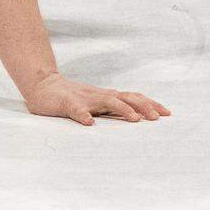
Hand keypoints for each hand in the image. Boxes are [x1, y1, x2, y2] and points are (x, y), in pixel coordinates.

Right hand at [23, 72, 170, 126]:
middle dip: (143, 106)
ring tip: (135, 119)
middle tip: (157, 118)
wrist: (42, 86)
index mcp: (105, 96)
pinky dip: (83, 115)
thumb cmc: (70, 98)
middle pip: (125, 97)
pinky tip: (90, 123)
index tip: (167, 112)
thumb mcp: (94, 103)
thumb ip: (112, 108)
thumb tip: (138, 118)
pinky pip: (76, 109)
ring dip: (122, 109)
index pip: (132, 97)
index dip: (149, 103)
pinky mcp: (66, 103)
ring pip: (106, 100)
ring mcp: (83, 98)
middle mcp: (98, 95)